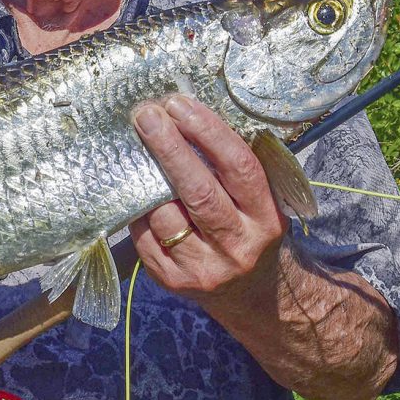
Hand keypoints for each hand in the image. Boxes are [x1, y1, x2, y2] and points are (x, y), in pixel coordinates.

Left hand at [129, 94, 287, 301]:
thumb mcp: (260, 202)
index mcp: (266, 218)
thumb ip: (233, 168)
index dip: (207, 132)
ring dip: (145, 178)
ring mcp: (204, 267)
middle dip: (169, 148)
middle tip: (146, 115)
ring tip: (135, 148)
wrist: (251, 295)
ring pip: (165, 216)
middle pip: (198, 191)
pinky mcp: (173, 281)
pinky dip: (137, 211)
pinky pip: (145, 238)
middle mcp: (238, 245)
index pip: (239, 168)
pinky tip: (134, 189)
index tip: (179, 105)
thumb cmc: (250, 230)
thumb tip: (187, 115)